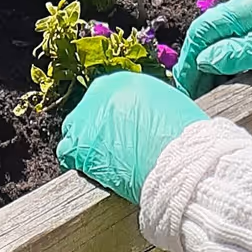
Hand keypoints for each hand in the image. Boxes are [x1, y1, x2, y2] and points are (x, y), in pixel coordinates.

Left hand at [56, 71, 206, 204]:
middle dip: (97, 129)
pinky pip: (68, 153)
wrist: (177, 159)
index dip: (114, 117)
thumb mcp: (168, 105)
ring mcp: (85, 120)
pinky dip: (78, 162)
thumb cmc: (183, 135)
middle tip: (113, 148)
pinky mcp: (78, 147)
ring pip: (74, 131)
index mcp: (123, 80)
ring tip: (105, 162)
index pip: (108, 97)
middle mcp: (99, 94)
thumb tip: (145, 117)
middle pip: (88, 112)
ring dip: (86, 145)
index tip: (121, 132)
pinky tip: (96, 172)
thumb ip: (148, 106)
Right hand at [173, 0, 251, 98]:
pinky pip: (239, 48)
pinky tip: (225, 81)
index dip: (190, 56)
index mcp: (246, 6)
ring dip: (211, 65)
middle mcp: (248, 10)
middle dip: (197, 62)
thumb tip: (204, 60)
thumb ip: (237, 52)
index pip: (204, 28)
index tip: (184, 83)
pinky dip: (228, 64)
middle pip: (211, 35)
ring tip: (204, 90)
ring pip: (224, 43)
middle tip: (190, 91)